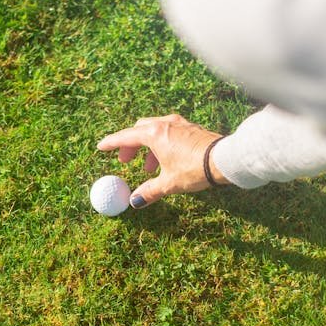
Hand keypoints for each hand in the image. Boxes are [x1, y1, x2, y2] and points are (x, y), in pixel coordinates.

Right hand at [97, 113, 227, 207]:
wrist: (224, 159)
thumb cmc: (195, 169)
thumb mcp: (169, 183)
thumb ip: (149, 191)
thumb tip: (134, 201)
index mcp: (155, 134)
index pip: (127, 136)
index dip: (112, 143)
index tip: (101, 147)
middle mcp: (165, 124)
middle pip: (140, 129)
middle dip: (130, 144)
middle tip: (126, 161)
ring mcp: (180, 124)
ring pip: (155, 129)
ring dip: (147, 146)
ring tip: (149, 167)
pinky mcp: (191, 128)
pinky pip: (169, 131)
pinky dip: (161, 143)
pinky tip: (167, 158)